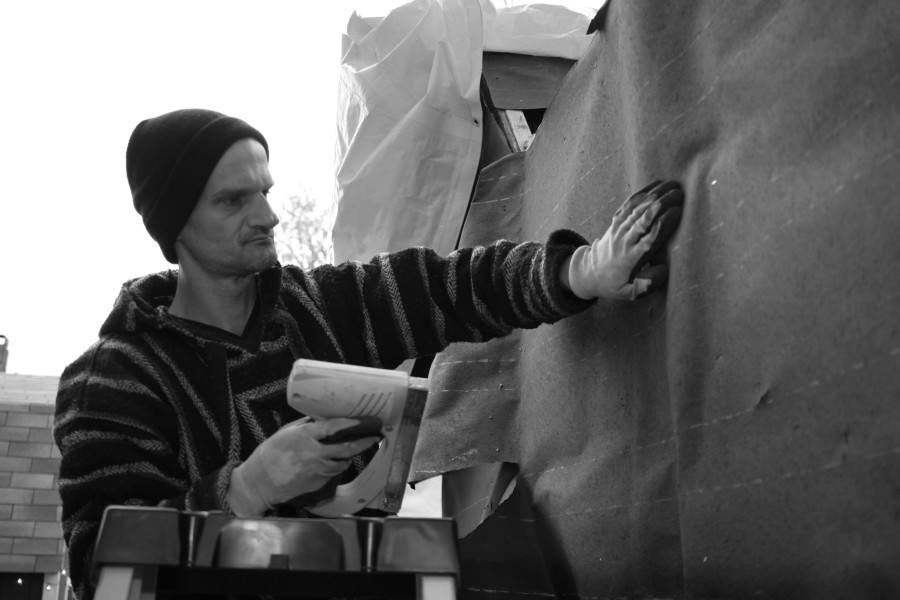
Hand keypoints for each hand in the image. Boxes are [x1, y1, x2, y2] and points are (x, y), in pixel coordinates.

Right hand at [228, 417, 380, 515]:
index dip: (352, 423)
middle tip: (375, 436)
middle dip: (364, 442)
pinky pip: (333, 473)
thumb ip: (306, 427)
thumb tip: (322, 420)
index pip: (334, 427)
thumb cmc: (269, 455)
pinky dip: (336, 466)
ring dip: (350, 455)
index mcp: (304, 437)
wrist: (259, 483)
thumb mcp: (286, 433)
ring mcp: (317, 470)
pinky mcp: (318, 484)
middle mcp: (314, 453)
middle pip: (347, 447)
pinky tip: (334, 461)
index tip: (365, 421)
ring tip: (356, 447)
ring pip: (343, 462)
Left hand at [565, 180, 683, 299]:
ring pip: (637, 208)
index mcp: (632, 258)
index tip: (678, 211)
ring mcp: (619, 228)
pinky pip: (629, 204)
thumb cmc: (615, 284)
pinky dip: (643, 192)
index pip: (650, 237)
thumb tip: (663, 271)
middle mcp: (625, 240)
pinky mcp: (616, 221)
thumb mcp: (629, 293)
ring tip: (673, 184)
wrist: (589, 273)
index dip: (664, 223)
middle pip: (644, 218)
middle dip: (662, 203)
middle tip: (679, 193)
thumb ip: (646, 286)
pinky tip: (657, 184)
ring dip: (655, 194)